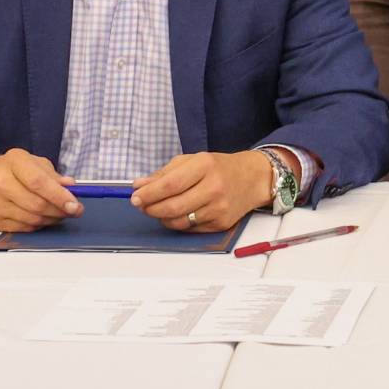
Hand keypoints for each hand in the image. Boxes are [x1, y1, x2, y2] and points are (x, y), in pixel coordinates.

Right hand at [0, 148, 80, 232]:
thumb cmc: (11, 170)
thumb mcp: (32, 163)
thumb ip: (52, 175)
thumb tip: (70, 186)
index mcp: (14, 161)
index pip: (39, 182)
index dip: (59, 196)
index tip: (75, 204)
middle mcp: (0, 182)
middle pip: (37, 204)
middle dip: (60, 210)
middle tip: (73, 211)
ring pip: (32, 219)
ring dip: (51, 219)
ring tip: (59, 213)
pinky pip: (23, 228)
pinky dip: (38, 225)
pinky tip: (43, 218)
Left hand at [133, 150, 274, 232]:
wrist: (253, 178)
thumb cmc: (219, 167)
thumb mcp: (193, 160)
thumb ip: (165, 173)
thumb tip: (139, 185)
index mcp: (205, 165)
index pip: (170, 184)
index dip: (149, 193)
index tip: (135, 197)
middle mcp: (214, 187)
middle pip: (173, 206)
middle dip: (151, 208)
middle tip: (141, 206)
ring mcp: (219, 208)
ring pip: (179, 221)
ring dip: (162, 218)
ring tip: (157, 209)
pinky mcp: (221, 224)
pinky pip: (190, 228)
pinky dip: (177, 223)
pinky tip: (177, 214)